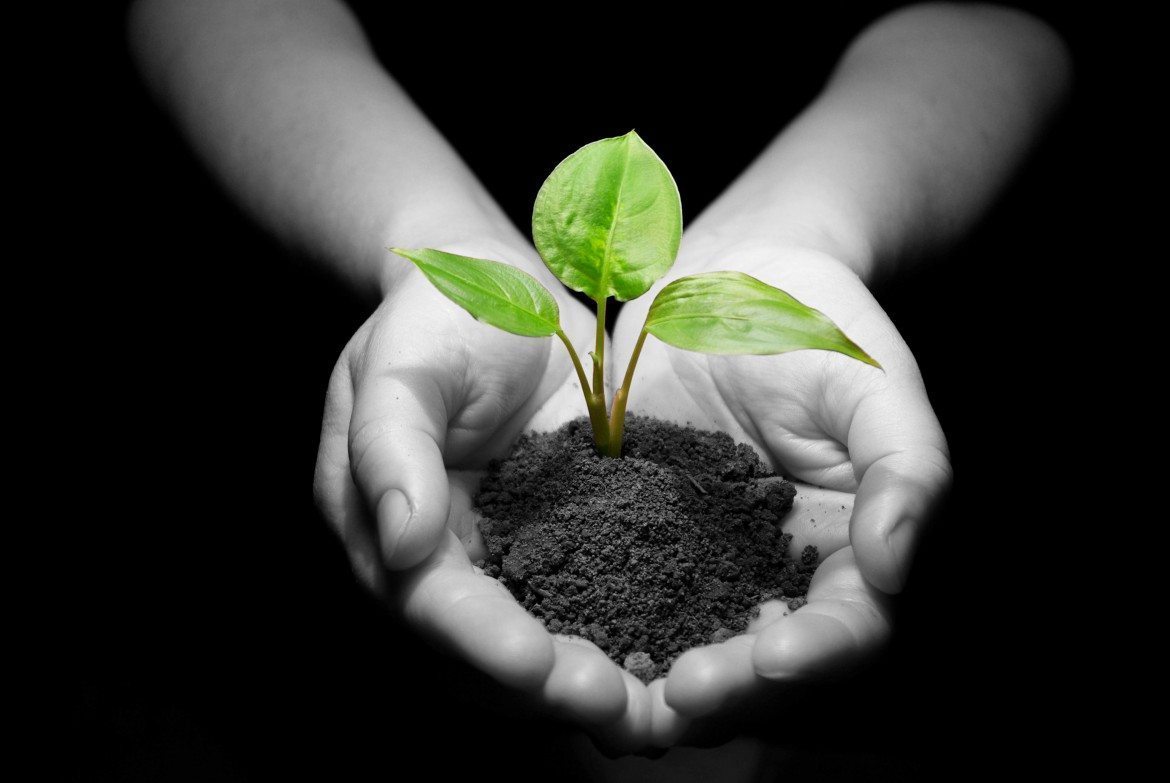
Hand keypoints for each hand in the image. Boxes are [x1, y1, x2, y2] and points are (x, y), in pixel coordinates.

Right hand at [313, 237, 652, 751]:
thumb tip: (399, 543)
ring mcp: (494, 561)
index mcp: (379, 525)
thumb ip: (389, 444)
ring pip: (528, 652)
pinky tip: (668, 660)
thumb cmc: (439, 319)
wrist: (497, 296)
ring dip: (584, 687)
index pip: (427, 604)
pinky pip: (577, 610)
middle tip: (619, 712)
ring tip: (651, 709)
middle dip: (544, 690)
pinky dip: (615, 641)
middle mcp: (434, 562)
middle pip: (478, 655)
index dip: (480, 643)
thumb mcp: (402, 364)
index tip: (538, 669)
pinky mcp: (551, 549)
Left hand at [611, 241, 951, 745]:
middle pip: (758, 664)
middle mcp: (769, 573)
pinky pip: (612, 595)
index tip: (772, 657)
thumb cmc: (815, 324)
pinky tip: (562, 636)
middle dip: (726, 690)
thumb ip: (904, 466)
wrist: (723, 283)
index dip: (814, 652)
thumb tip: (893, 562)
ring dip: (653, 682)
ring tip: (619, 692)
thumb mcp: (872, 381)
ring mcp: (697, 563)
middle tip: (681, 694)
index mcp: (842, 549)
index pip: (844, 627)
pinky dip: (592, 628)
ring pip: (682, 646)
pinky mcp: (630, 538)